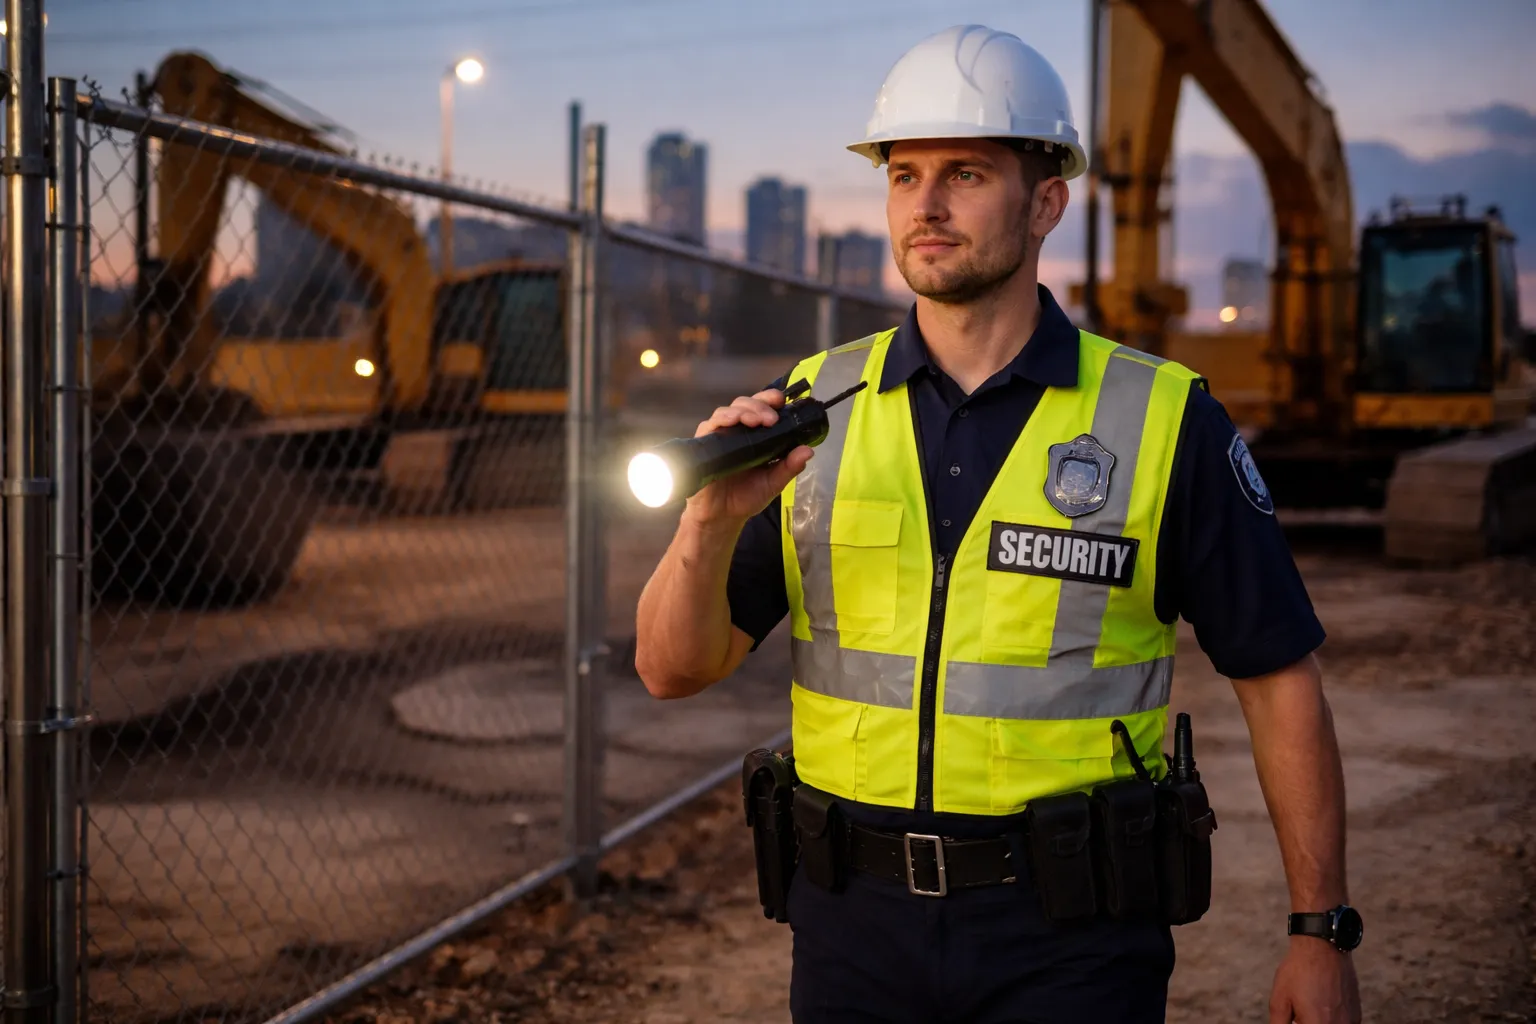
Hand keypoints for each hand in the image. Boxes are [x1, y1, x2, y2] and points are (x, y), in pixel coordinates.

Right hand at [682, 389, 813, 526]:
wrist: (721, 518)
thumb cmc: (745, 497)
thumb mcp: (773, 482)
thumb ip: (790, 466)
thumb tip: (808, 450)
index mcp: (755, 435)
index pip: (762, 408)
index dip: (770, 400)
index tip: (782, 401)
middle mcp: (737, 431)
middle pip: (746, 404)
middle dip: (760, 405)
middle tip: (772, 418)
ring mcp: (720, 436)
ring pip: (729, 410)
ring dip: (743, 410)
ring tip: (756, 420)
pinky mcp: (705, 444)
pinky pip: (710, 425)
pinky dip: (722, 419)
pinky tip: (732, 421)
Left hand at [1269, 936, 1360, 1022]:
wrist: (1323, 947)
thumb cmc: (1299, 972)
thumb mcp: (1279, 999)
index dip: (1298, 1022)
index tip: (1295, 1017)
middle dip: (1306, 1021)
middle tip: (1299, 1012)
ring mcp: (1351, 1022)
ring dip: (1320, 1021)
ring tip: (1311, 1005)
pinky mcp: (1357, 1015)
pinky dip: (1332, 1020)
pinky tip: (1322, 1004)